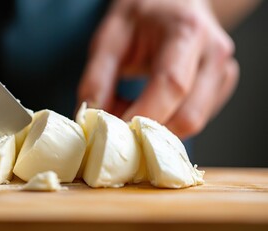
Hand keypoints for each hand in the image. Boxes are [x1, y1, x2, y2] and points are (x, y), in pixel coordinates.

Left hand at [77, 0, 237, 138]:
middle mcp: (214, 53)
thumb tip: (92, 118)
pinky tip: (150, 102)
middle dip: (150, 130)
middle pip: (189, 116)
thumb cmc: (142, 14)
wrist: (172, 2)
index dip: (142, 115)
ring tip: (132, 105)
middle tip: (119, 122)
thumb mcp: (110, 36)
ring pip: (193, 123)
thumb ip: (98, 77)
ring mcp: (223, 71)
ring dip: (158, 127)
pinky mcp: (222, 86)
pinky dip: (168, 121)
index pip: (171, 85)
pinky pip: (196, 118)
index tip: (115, 132)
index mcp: (186, 31)